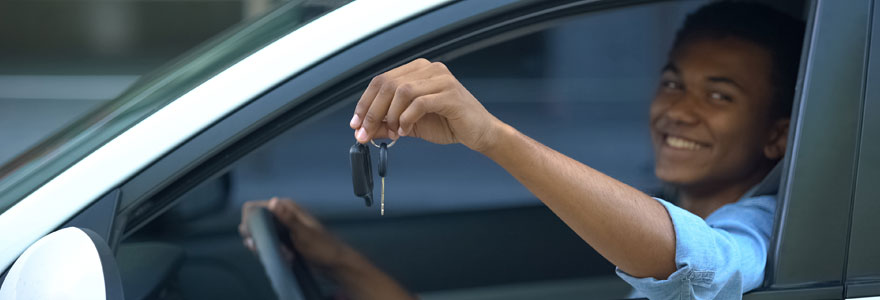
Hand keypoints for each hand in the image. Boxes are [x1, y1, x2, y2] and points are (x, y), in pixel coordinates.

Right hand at [239, 197, 353, 271]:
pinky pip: (269, 245)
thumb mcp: (304, 233)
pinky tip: (288, 257)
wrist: (334, 263)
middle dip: (259, 239)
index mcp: (286, 207)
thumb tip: (274, 202)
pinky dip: (275, 253)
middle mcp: (282, 215)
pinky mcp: (284, 239)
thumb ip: (288, 218)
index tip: (255, 237)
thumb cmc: (324, 247)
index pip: (253, 208)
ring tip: (287, 254)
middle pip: (254, 224)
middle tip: (276, 248)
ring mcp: (282, 228)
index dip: (250, 222)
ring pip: (261, 237)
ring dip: (268, 248)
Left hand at [350, 58, 503, 152]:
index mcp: (417, 70)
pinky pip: (419, 103)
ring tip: (394, 132)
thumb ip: (387, 125)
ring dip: (390, 116)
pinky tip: (405, 131)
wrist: (479, 132)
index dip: (365, 103)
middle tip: (365, 133)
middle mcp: (428, 69)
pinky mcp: (450, 94)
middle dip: (372, 112)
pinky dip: (407, 118)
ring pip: (402, 91)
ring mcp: (441, 79)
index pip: (381, 81)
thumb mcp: (409, 125)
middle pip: (388, 84)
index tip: (355, 124)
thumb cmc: (448, 123)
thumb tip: (363, 131)